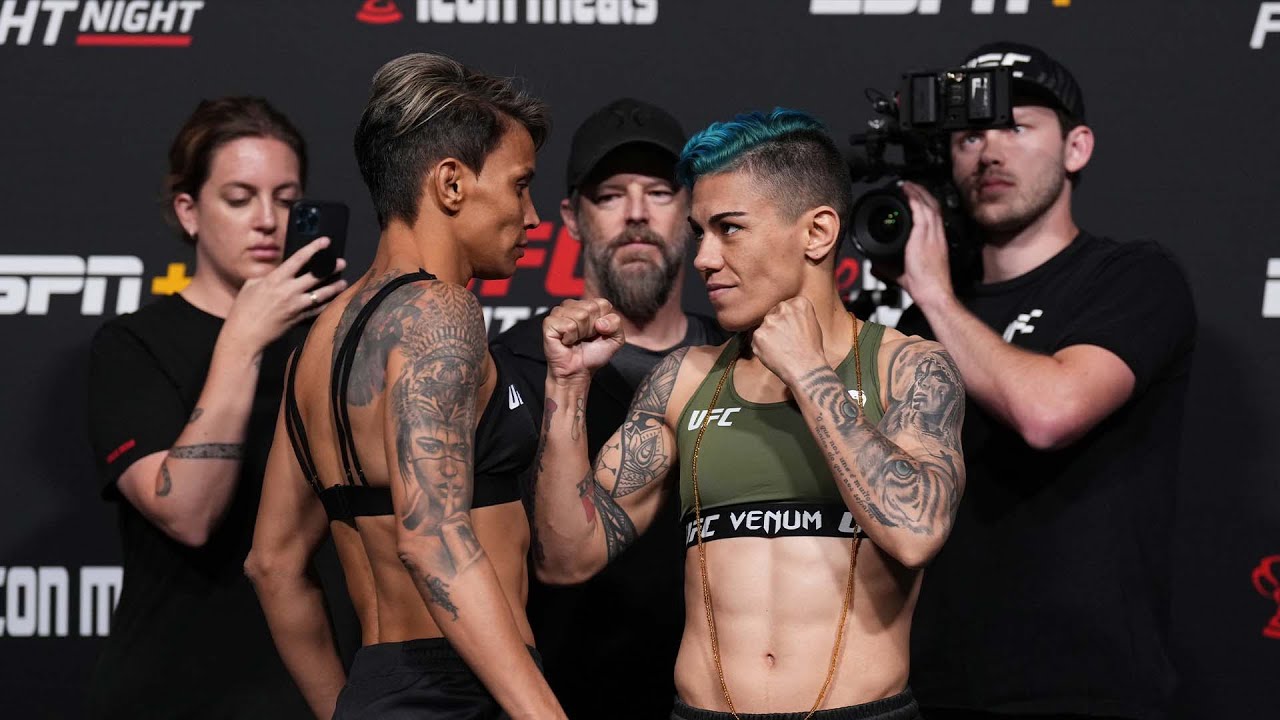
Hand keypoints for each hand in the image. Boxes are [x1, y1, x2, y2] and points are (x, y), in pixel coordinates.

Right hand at [223, 237, 348, 352]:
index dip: (314, 248)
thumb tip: (279, 269)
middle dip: (331, 267)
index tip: (325, 242)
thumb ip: (268, 275)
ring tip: (343, 282)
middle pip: (316, 276)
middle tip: (341, 262)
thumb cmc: (244, 309)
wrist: (245, 335)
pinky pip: (318, 310)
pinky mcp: (299, 318)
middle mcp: (288, 291)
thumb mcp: (252, 285)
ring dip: (334, 287)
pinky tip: (334, 300)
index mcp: (276, 279)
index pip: (299, 259)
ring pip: (321, 294)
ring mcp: (296, 306)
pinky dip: (327, 304)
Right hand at [542, 298, 624, 382]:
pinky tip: (566, 341)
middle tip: (585, 338)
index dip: (604, 322)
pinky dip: (570, 338)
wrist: (578, 371)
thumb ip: (616, 324)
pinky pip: (569, 326)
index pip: (603, 304)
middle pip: (591, 308)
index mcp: (587, 305)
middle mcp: (572, 305)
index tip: (597, 333)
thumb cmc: (593, 354)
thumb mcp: (615, 339)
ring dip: (581, 333)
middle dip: (592, 328)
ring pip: (580, 316)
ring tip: (576, 339)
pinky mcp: (549, 323)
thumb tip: (601, 322)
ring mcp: (558, 312)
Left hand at [751, 297, 825, 386]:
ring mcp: (769, 321)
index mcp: (799, 303)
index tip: (791, 331)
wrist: (806, 368)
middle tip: (785, 341)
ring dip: (768, 336)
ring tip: (781, 349)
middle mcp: (783, 308)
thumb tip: (785, 313)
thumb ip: (797, 314)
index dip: (787, 320)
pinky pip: (757, 339)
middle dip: (776, 326)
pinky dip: (762, 347)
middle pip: (773, 313)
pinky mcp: (758, 334)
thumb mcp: (812, 324)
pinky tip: (774, 354)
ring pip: (764, 327)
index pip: (786, 307)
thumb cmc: (811, 349)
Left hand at [874, 182, 954, 311]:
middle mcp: (936, 235)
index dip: (926, 204)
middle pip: (933, 205)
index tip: (916, 198)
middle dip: (922, 193)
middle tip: (909, 186)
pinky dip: (914, 200)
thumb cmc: (926, 285)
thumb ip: (889, 265)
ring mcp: (932, 235)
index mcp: (936, 241)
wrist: (934, 292)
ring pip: (928, 205)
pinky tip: (907, 192)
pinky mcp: (924, 237)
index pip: (934, 216)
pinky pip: (921, 212)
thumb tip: (874, 264)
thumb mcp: (905, 271)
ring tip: (906, 185)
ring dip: (917, 192)